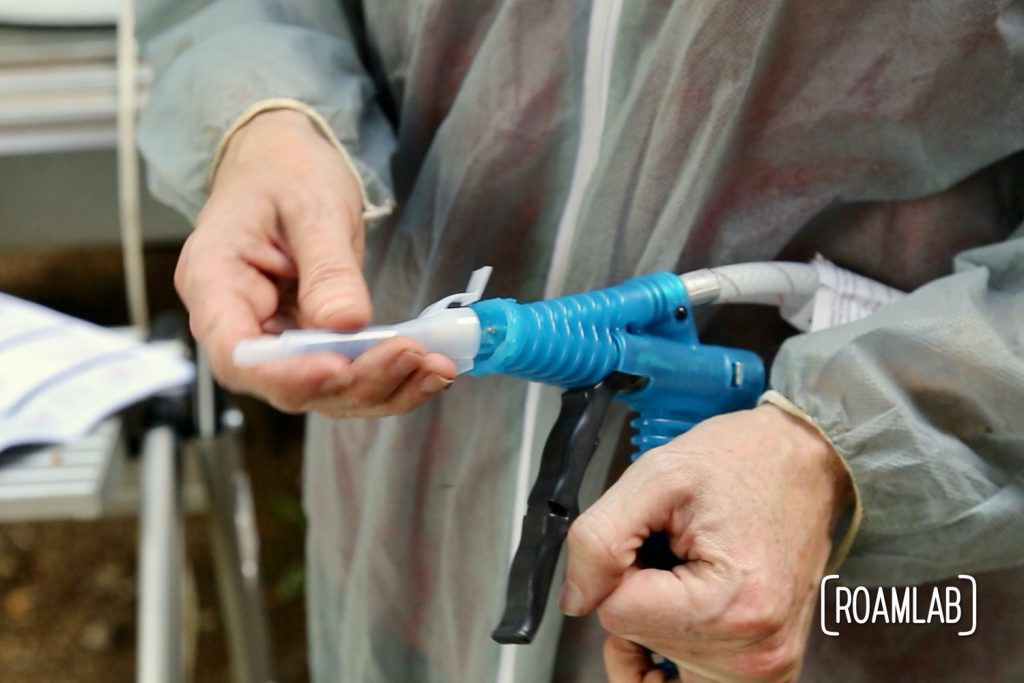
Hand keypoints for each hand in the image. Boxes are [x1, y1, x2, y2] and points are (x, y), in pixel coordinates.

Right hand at [175, 109, 455, 415]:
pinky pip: (345, 375)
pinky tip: (430, 369)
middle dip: (354, 381)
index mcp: (213, 282)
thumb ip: (327, 268)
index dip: (286, 375)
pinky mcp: (311, 344)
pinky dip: (389, 378)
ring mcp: (275, 338)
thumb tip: (346, 324)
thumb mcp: (311, 206)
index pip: (236, 354)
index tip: (340, 368)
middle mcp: (238, 323)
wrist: (287, 160)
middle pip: (285, 383)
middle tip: (411, 355)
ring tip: (435, 367)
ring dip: (382, 389)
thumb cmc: (285, 171)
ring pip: (323, 390)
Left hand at [561, 405, 851, 681]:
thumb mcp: (656, 474)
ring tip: (688, 569)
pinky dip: (671, 651)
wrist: (806, 462)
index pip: (617, 613)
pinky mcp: (769, 669)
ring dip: (656, 618)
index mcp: (731, 605)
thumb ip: (599, 538)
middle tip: (676, 547)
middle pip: (638, 639)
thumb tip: (576, 598)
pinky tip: (681, 612)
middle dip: (641, 591)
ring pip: (658, 660)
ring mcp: (766, 667)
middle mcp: (755, 652)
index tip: (654, 537)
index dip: (620, 567)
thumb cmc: (743, 461)